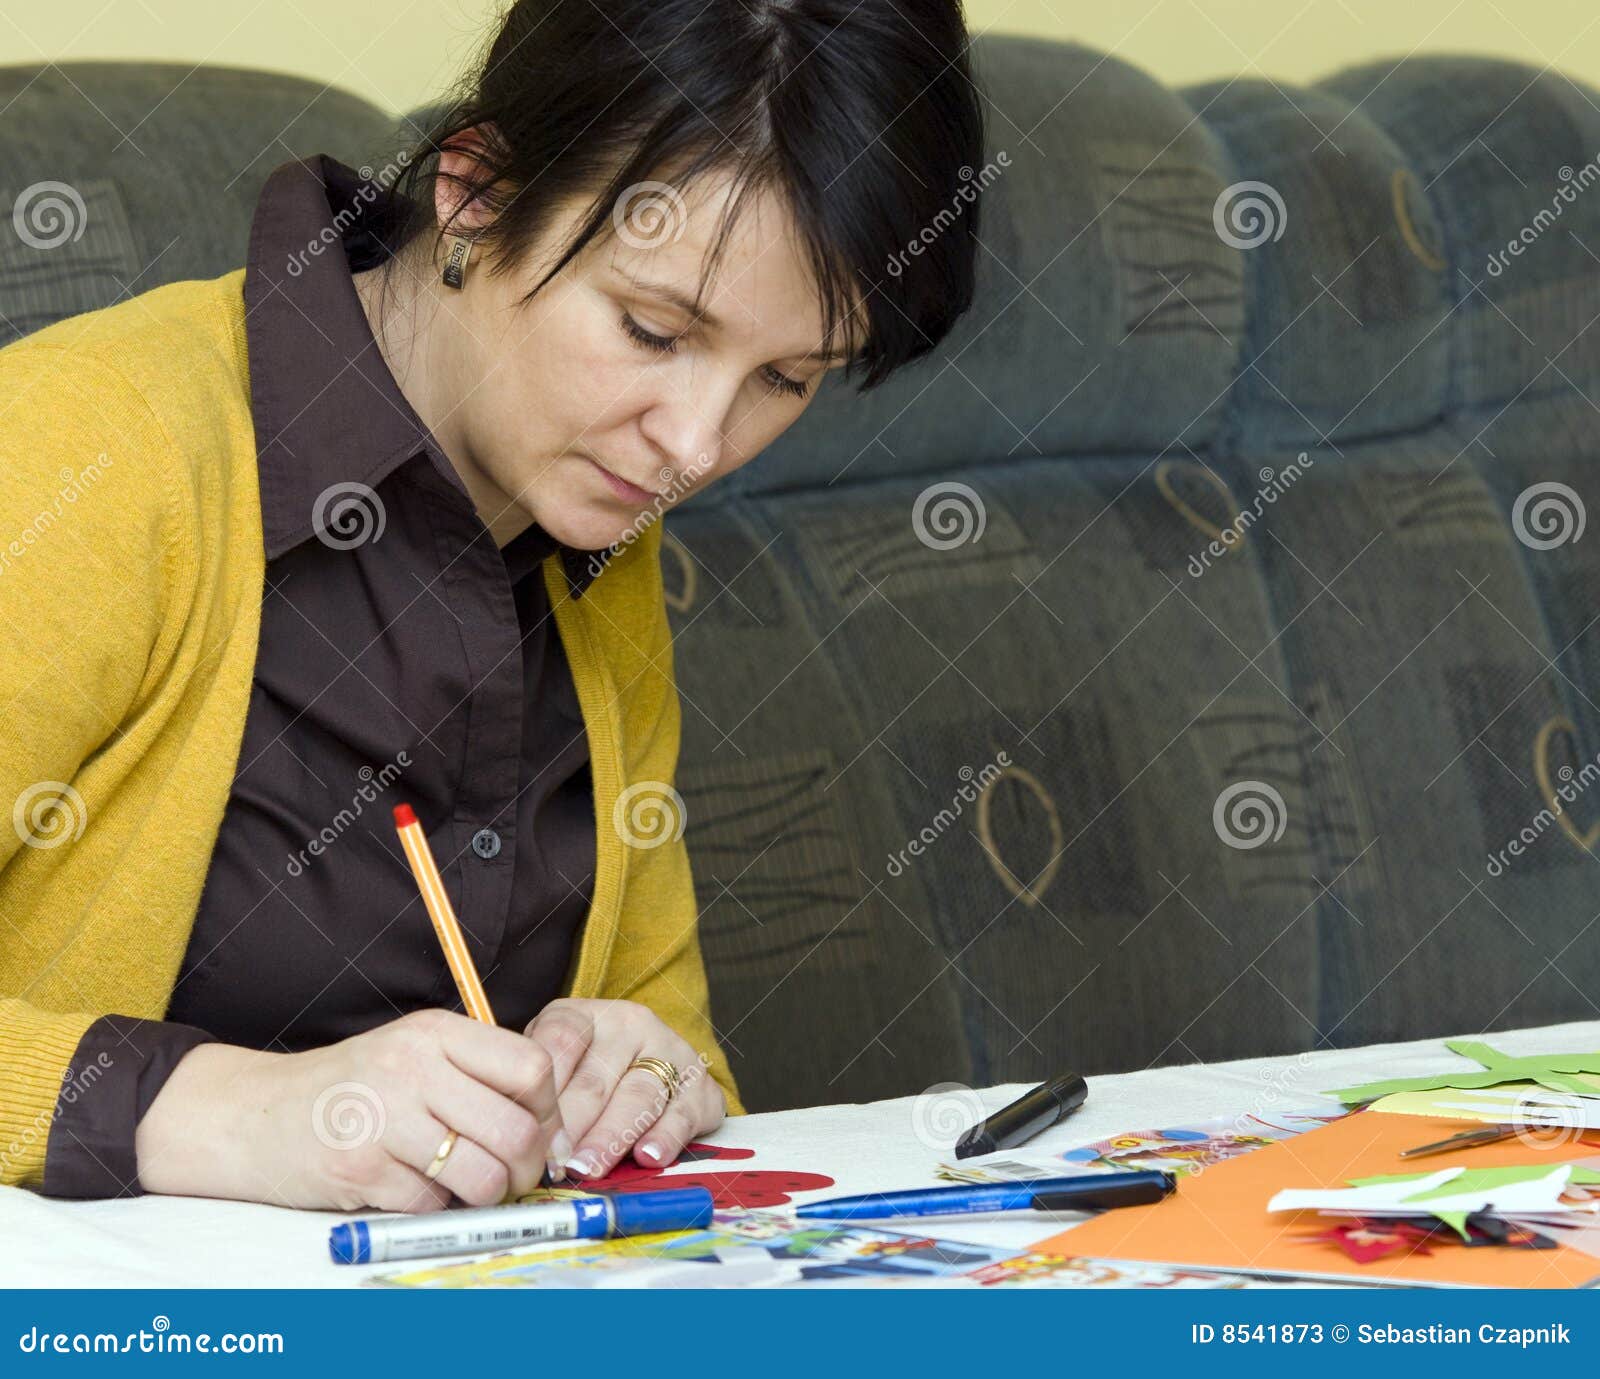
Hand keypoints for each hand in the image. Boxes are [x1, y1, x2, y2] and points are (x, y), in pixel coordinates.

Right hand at [135, 1008, 585, 1211]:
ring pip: (482, 1175)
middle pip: (516, 1130)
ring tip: (473, 1187)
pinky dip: (433, 1207)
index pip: (532, 1067)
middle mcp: (413, 1067)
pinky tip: (415, 1189)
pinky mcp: (359, 1169)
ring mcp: (384, 1118)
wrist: (259, 1114)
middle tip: (518, 1176)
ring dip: (488, 1194)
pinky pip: (431, 1203)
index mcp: (436, 1032)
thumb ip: (476, 1073)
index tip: (541, 1129)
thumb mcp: (415, 1052)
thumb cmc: (355, 1087)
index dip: (549, 1108)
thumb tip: (551, 1124)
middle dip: (528, 1167)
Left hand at [522, 998, 725, 1179]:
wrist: (651, 1060)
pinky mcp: (700, 1085)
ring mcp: (670, 1052)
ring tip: (590, 1167)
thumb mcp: (553, 1061)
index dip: (542, 1090)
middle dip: (572, 1126)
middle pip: (596, 1078)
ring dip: (612, 1137)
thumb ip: (533, 1088)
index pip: (560, 1042)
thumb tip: (508, 1134)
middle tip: (554, 1162)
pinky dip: (667, 1137)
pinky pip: (684, 1113)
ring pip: (639, 1097)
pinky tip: (648, 1156)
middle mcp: (631, 1025)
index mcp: (585, 1015)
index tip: (527, 1131)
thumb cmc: (587, 1069)